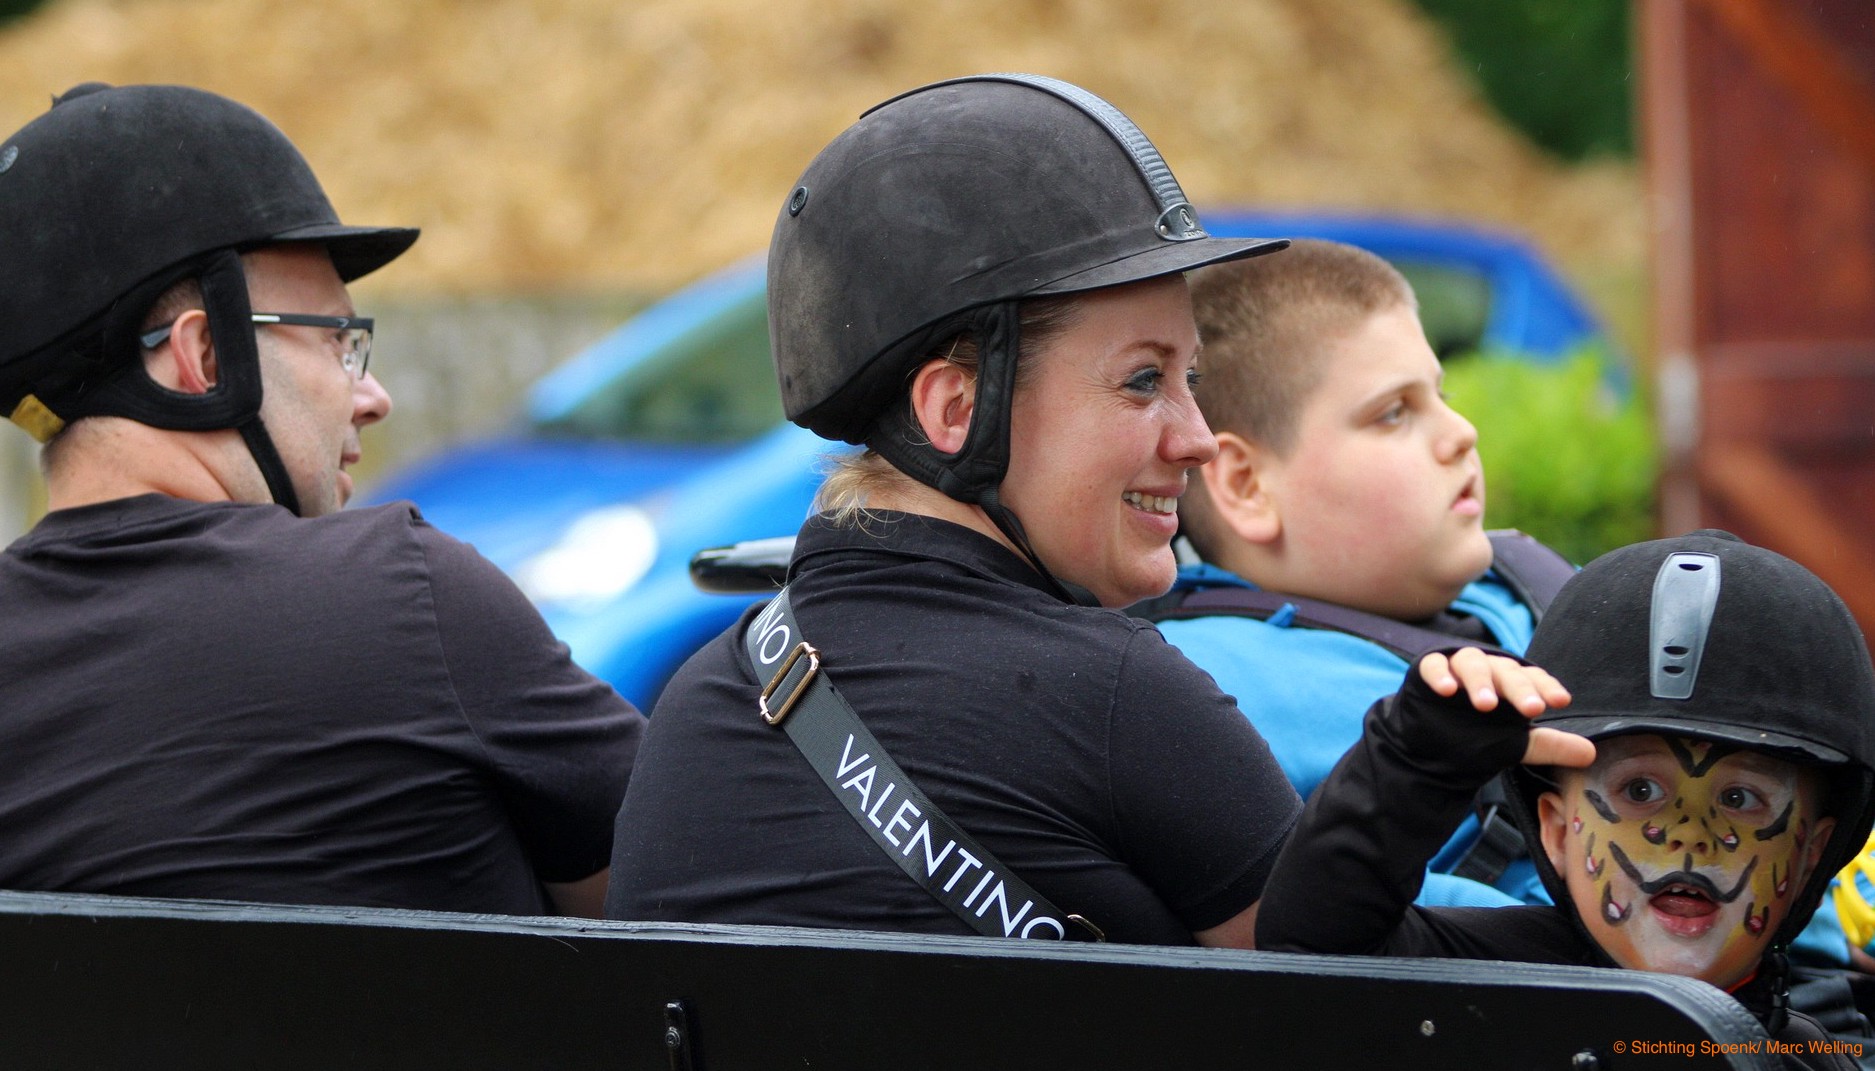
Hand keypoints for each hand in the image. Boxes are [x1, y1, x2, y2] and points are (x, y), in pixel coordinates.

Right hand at [1417, 648, 1594, 768]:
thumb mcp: (1515, 744)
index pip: (1533, 678)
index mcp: (1511, 683)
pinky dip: (1440, 674)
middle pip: (1506, 671)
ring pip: (1472, 663)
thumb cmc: (1477, 738)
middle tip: (1530, 709)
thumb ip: (1549, 745)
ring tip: (1486, 705)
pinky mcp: (1427, 672)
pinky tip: (1446, 690)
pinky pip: (1433, 665)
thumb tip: (1590, 753)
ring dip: (1480, 682)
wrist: (1429, 749)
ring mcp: (1456, 669)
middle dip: (1519, 688)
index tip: (1560, 702)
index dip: (1546, 687)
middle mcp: (1487, 670)